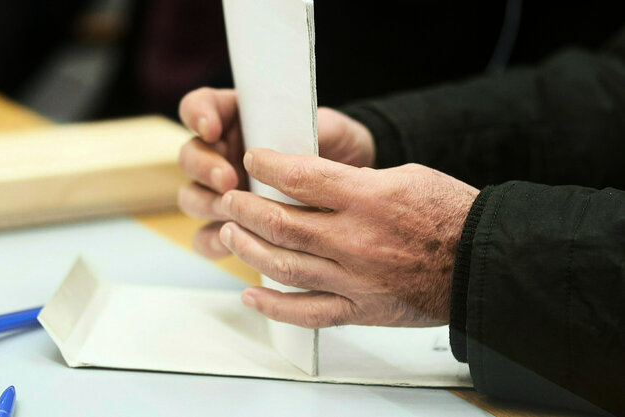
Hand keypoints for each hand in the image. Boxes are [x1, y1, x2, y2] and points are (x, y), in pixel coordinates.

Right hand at [177, 87, 374, 258]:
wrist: (349, 185)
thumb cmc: (335, 145)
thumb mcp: (330, 127)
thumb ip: (312, 127)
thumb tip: (306, 137)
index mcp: (236, 119)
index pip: (200, 107)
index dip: (198, 115)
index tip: (212, 129)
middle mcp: (221, 154)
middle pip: (189, 156)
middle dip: (204, 168)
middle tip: (229, 180)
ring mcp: (220, 191)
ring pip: (191, 197)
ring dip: (207, 204)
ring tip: (233, 212)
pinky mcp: (229, 224)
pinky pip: (206, 236)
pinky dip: (213, 240)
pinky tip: (233, 242)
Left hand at [219, 149, 478, 327]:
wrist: (485, 264)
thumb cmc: (451, 215)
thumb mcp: (406, 177)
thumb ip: (355, 182)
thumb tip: (311, 182)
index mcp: (369, 198)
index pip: (301, 176)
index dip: (267, 165)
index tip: (253, 158)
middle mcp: (356, 240)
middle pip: (281, 222)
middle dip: (245, 208)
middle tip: (229, 199)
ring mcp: (356, 278)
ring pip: (284, 265)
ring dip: (248, 248)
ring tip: (229, 233)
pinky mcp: (360, 308)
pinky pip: (308, 311)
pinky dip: (274, 305)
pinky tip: (250, 292)